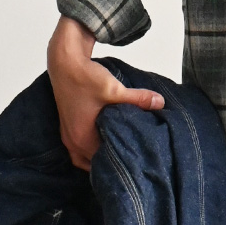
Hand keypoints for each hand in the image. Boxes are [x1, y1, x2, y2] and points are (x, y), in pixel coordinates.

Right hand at [47, 16, 164, 170]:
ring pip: (85, 156)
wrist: (64, 62)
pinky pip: (80, 146)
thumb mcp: (114, 89)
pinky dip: (91, 146)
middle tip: (131, 156)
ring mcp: (68, 135)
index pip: (103, 161)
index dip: (120, 160)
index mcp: (82, 139)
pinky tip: (104, 137)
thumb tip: (160, 103)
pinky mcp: (68, 125)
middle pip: (93, 162)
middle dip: (110, 160)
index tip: (136, 158)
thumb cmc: (85, 78)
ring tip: (119, 149)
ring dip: (99, 154)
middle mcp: (73, 142)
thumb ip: (138, 98)